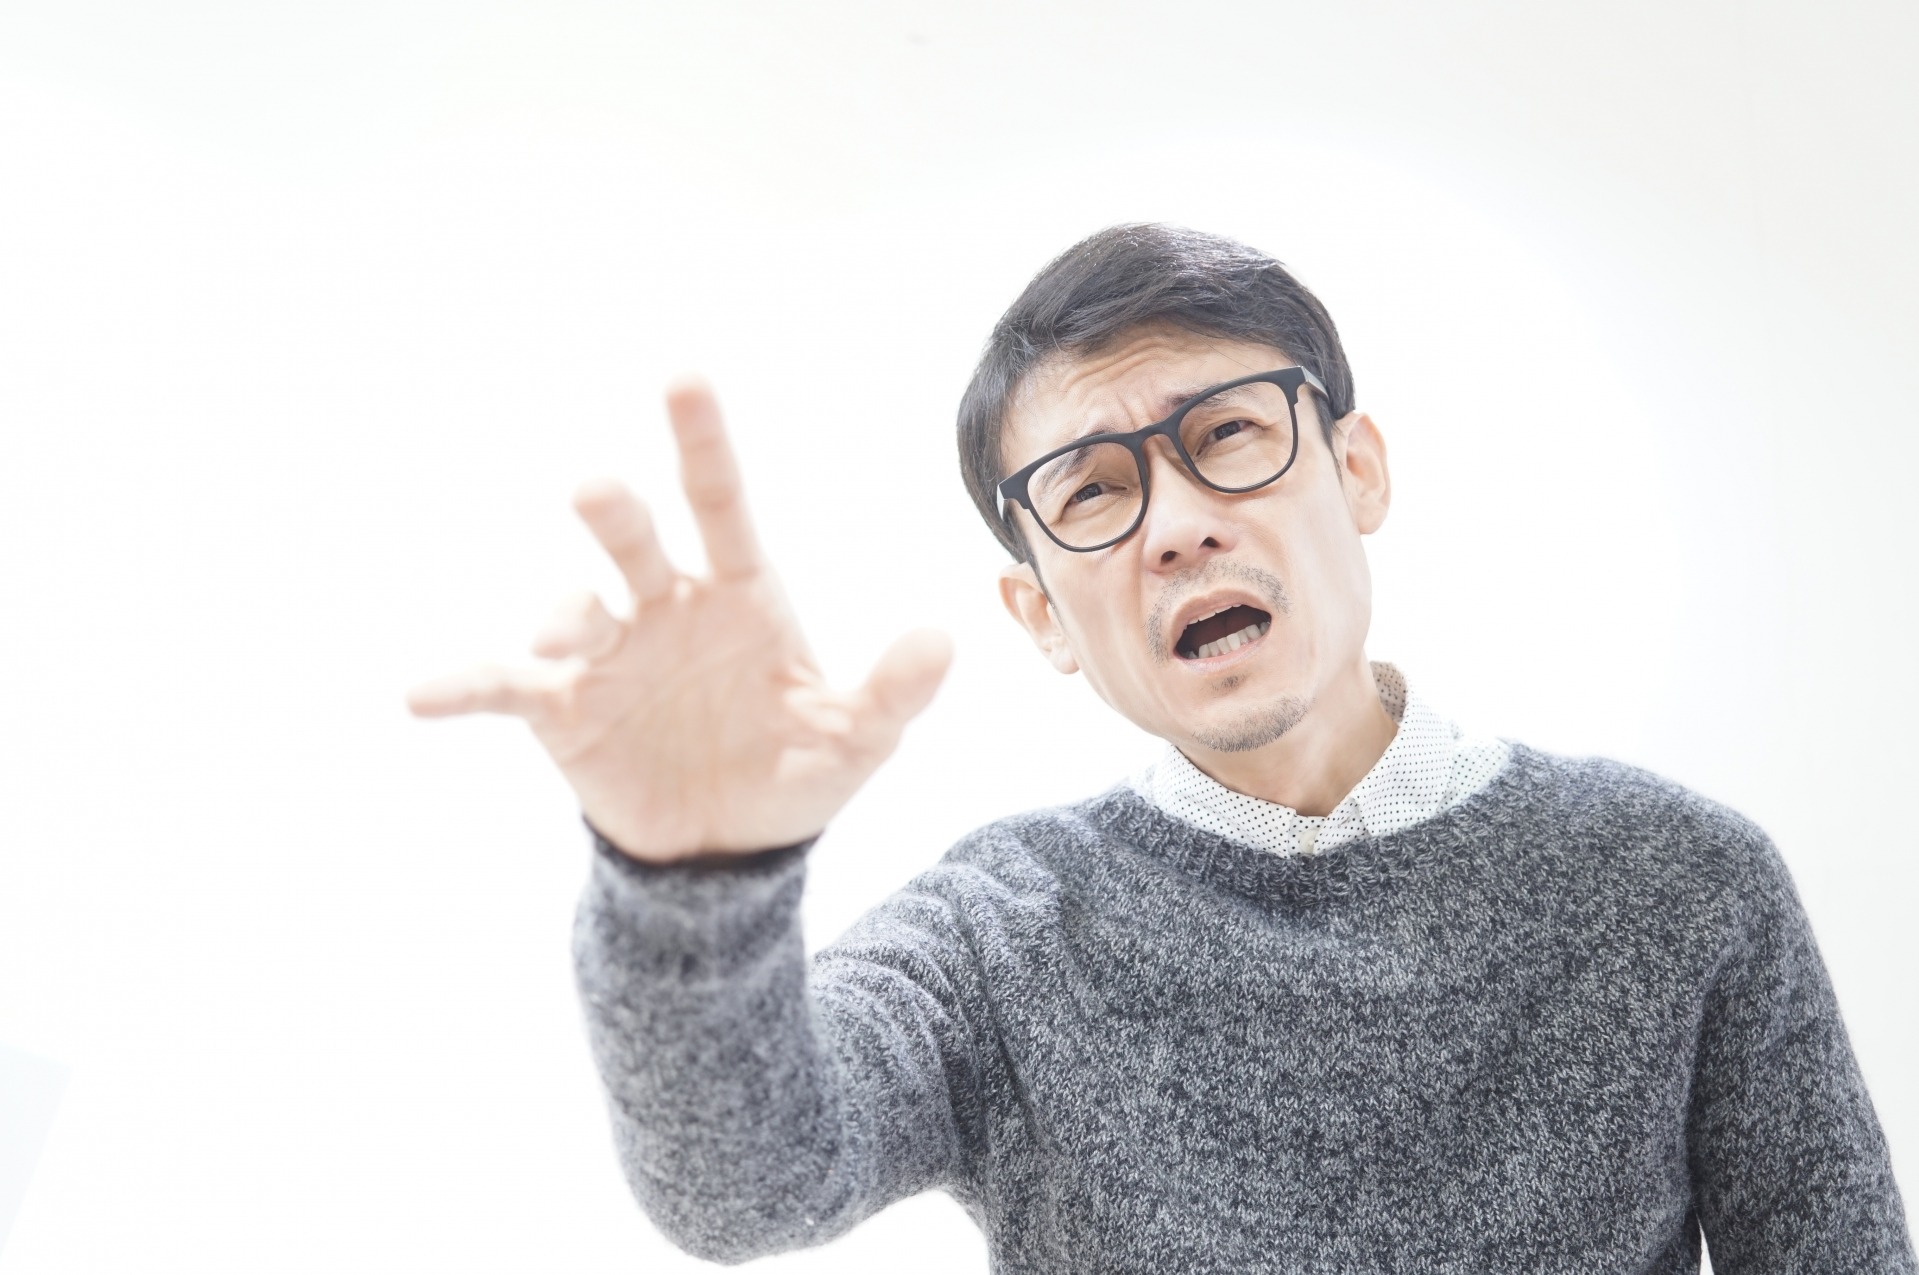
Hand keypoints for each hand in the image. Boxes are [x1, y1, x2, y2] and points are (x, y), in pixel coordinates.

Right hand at [406, 378, 952, 863]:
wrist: (725, 847)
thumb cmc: (790, 772)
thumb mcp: (854, 740)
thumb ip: (893, 692)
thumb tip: (944, 639)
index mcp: (738, 594)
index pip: (720, 503)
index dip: (700, 442)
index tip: (682, 377)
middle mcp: (664, 607)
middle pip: (635, 542)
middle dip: (614, 515)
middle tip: (595, 490)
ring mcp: (608, 655)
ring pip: (574, 610)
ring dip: (566, 618)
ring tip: (567, 639)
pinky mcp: (563, 710)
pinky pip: (506, 689)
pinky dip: (463, 688)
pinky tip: (419, 696)